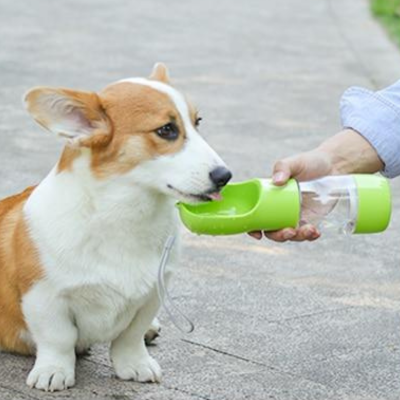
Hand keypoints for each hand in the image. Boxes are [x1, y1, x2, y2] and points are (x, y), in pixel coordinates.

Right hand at [249, 129, 383, 241]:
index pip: (256, 215)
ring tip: (309, 229)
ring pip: (290, 235)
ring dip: (297, 237)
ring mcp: (294, 216)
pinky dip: (310, 236)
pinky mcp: (310, 220)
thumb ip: (283, 168)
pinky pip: (306, 234)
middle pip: (271, 230)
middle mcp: (279, 209)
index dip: (253, 227)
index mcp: (269, 197)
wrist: (333, 166)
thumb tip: (277, 181)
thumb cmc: (309, 162)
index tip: (257, 233)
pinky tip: (316, 232)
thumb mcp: (294, 162)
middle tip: (290, 231)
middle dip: (278, 236)